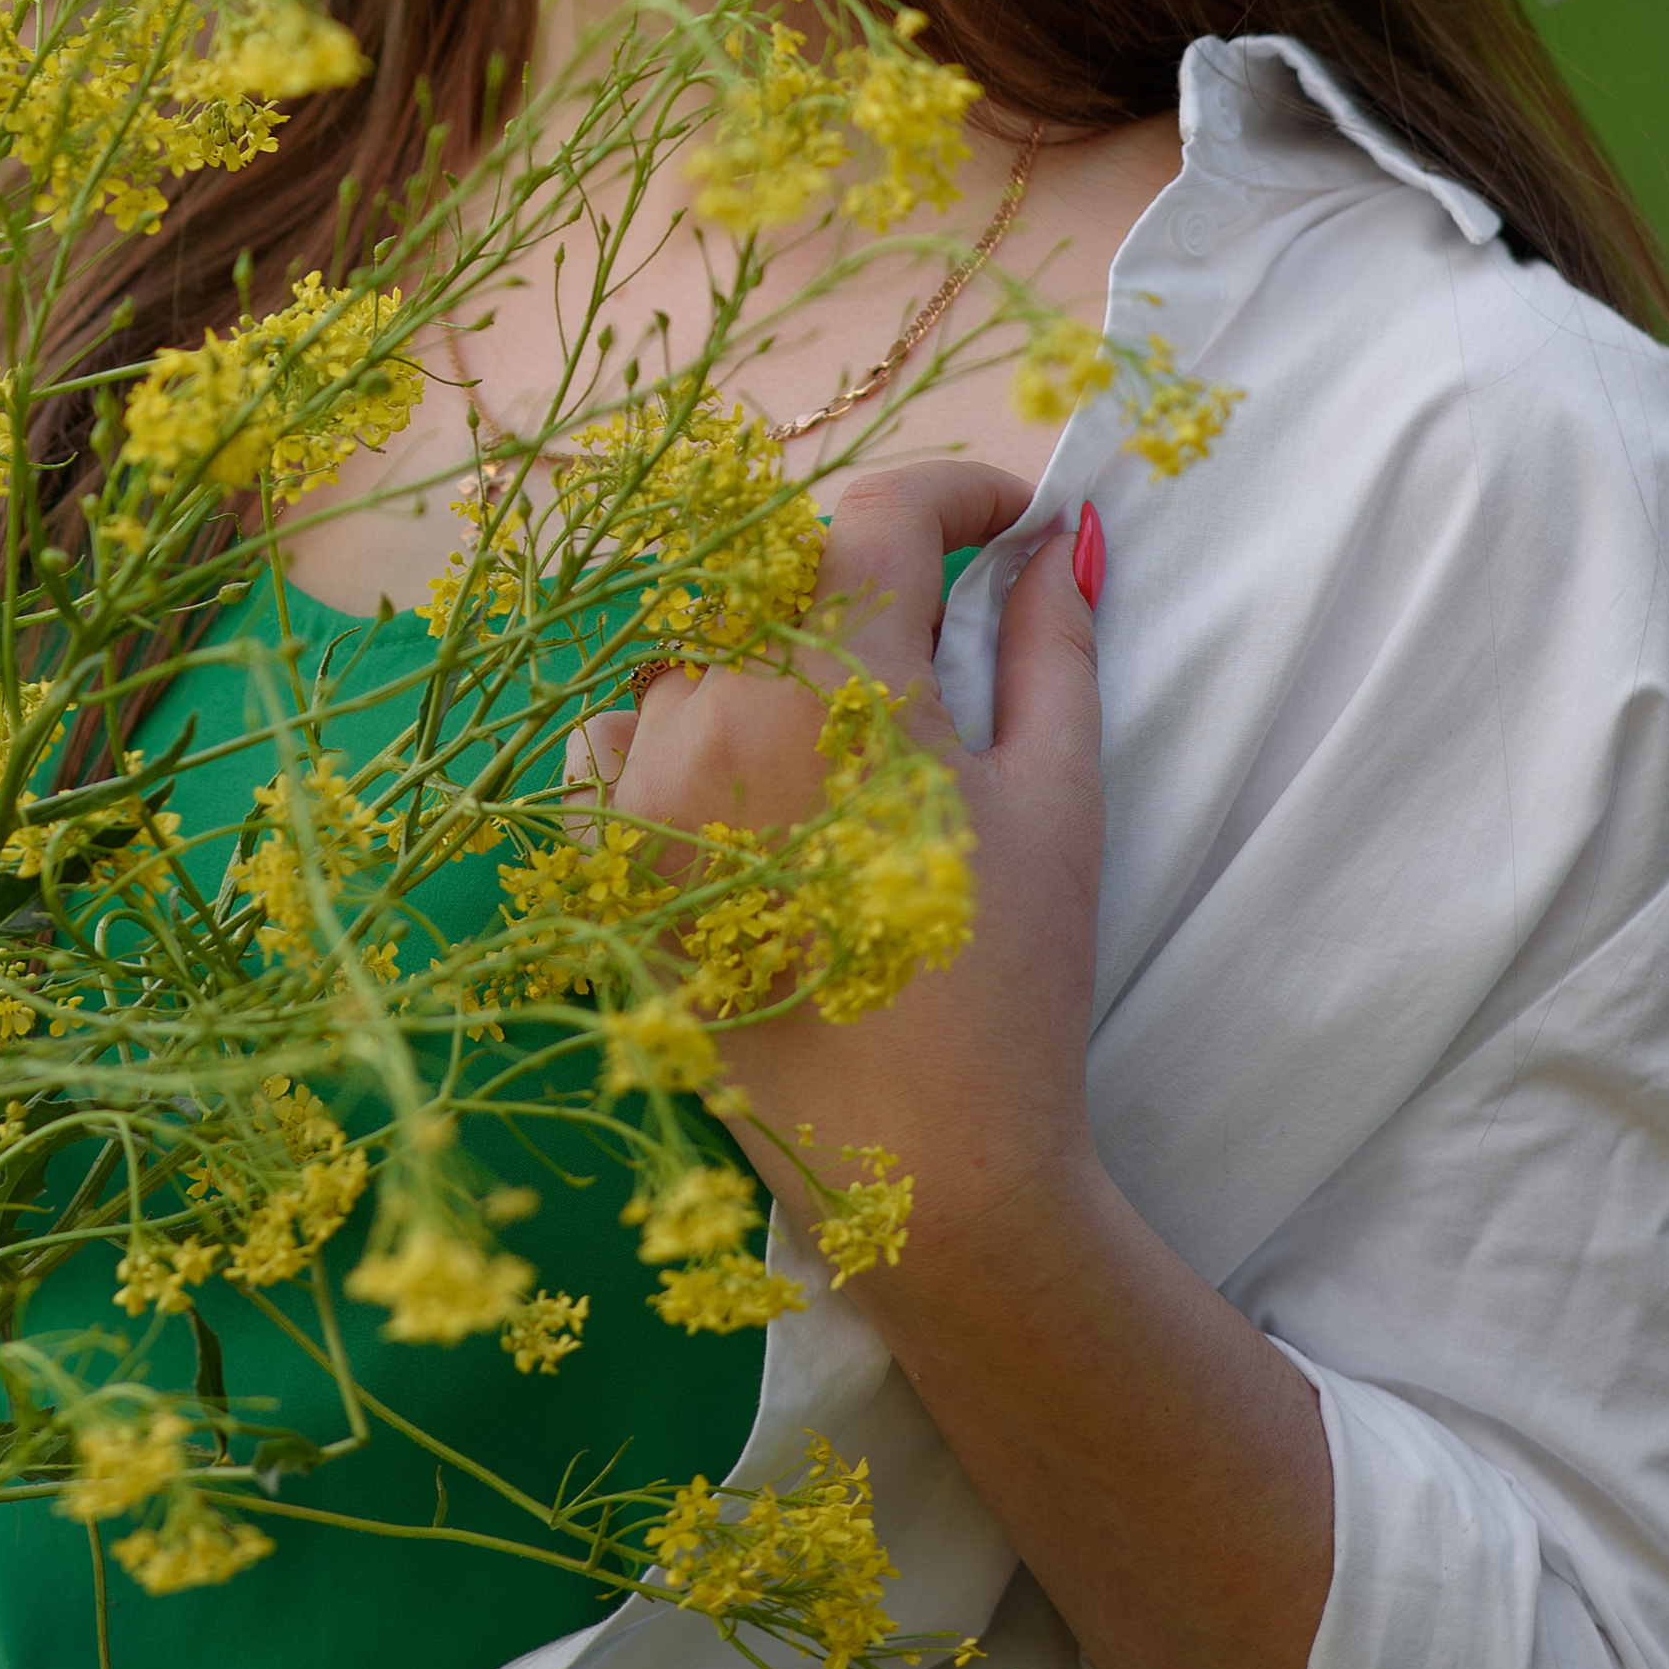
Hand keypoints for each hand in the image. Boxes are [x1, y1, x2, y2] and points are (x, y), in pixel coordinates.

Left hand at [574, 459, 1108, 1243]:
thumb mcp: (1055, 796)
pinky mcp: (604, 862)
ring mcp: (641, 789)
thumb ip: (1053, 644)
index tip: (1012, 519)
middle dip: (866, 564)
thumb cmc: (1008, 987)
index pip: (879, 514)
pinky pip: (613, 735)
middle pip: (779, 563)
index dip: (956, 495)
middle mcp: (715, 714)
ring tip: (851, 711)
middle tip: (944, 612)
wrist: (925, 1173)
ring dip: (771, 638)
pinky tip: (747, 773)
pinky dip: (672, 721)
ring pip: (695, 639)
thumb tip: (1064, 538)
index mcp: (835, 688)